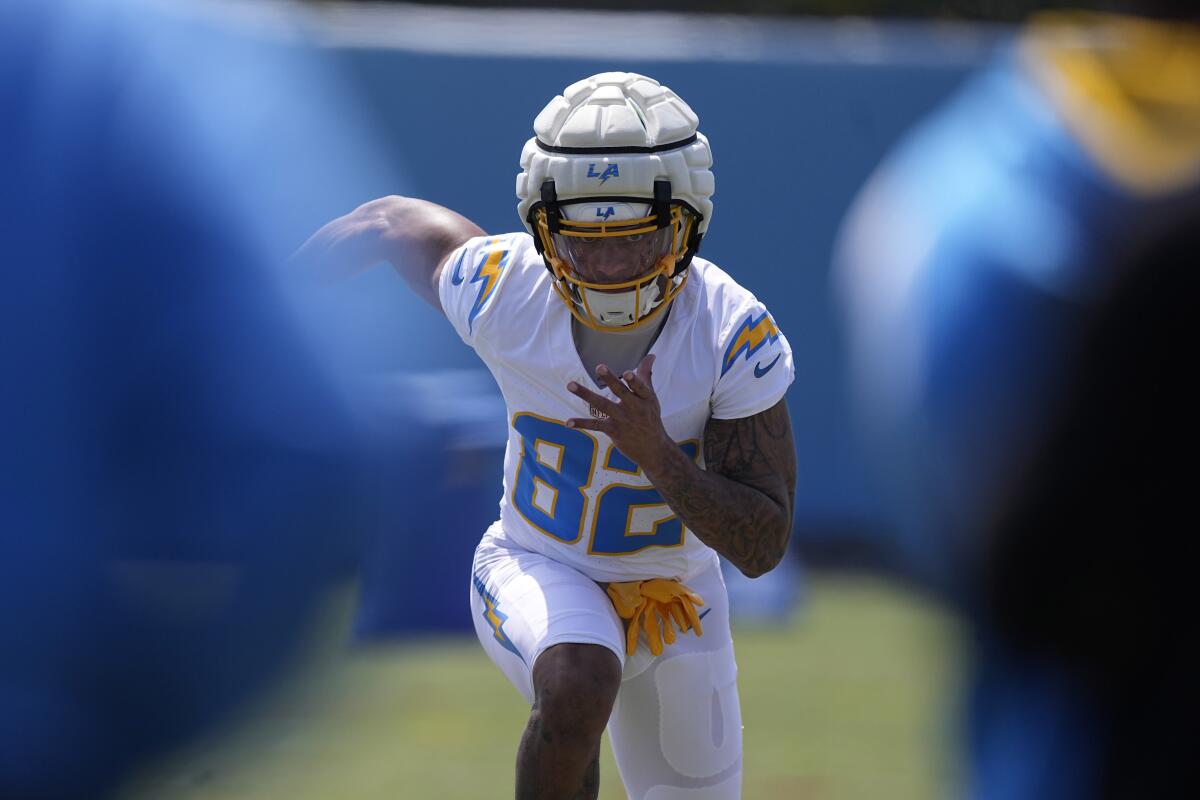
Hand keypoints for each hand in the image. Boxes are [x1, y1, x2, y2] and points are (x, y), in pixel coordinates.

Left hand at [566, 355, 672, 471]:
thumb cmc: (650, 417)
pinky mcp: (613, 430)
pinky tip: (568, 422)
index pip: (640, 387)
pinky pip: (595, 425)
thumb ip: (646, 375)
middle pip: (621, 392)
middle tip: (600, 367)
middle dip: (610, 379)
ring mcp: (622, 419)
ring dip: (586, 394)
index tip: (627, 372)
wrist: (653, 449)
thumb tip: (651, 355)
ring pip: (602, 405)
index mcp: (645, 398)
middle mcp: (634, 408)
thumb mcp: (651, 397)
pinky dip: (581, 424)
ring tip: (570, 384)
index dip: (634, 380)